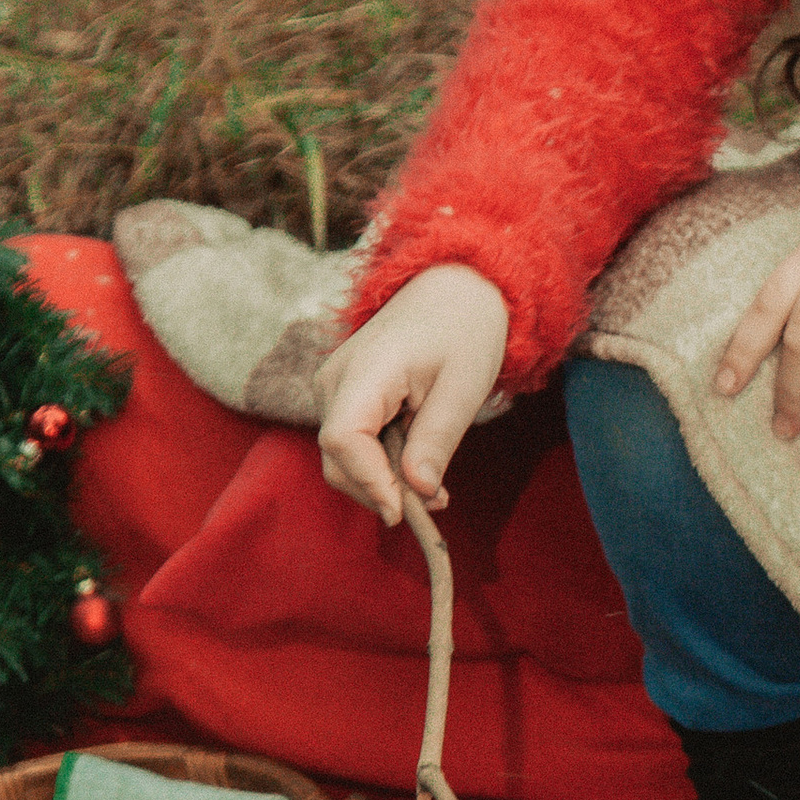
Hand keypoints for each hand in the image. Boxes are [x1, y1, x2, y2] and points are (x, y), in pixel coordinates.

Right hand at [315, 264, 510, 523]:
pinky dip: (383, 465)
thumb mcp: (463, 388)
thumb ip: (437, 440)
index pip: (343, 439)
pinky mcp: (345, 396)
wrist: (454, 287)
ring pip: (343, 457)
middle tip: (436, 506)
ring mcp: (335, 387)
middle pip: (337, 457)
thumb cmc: (465, 328)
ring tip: (435, 492)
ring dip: (384, 482)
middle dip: (380, 491)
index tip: (404, 512)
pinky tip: (420, 471)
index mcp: (364, 369)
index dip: (370, 482)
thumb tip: (418, 492)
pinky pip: (354, 443)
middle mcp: (335, 379)